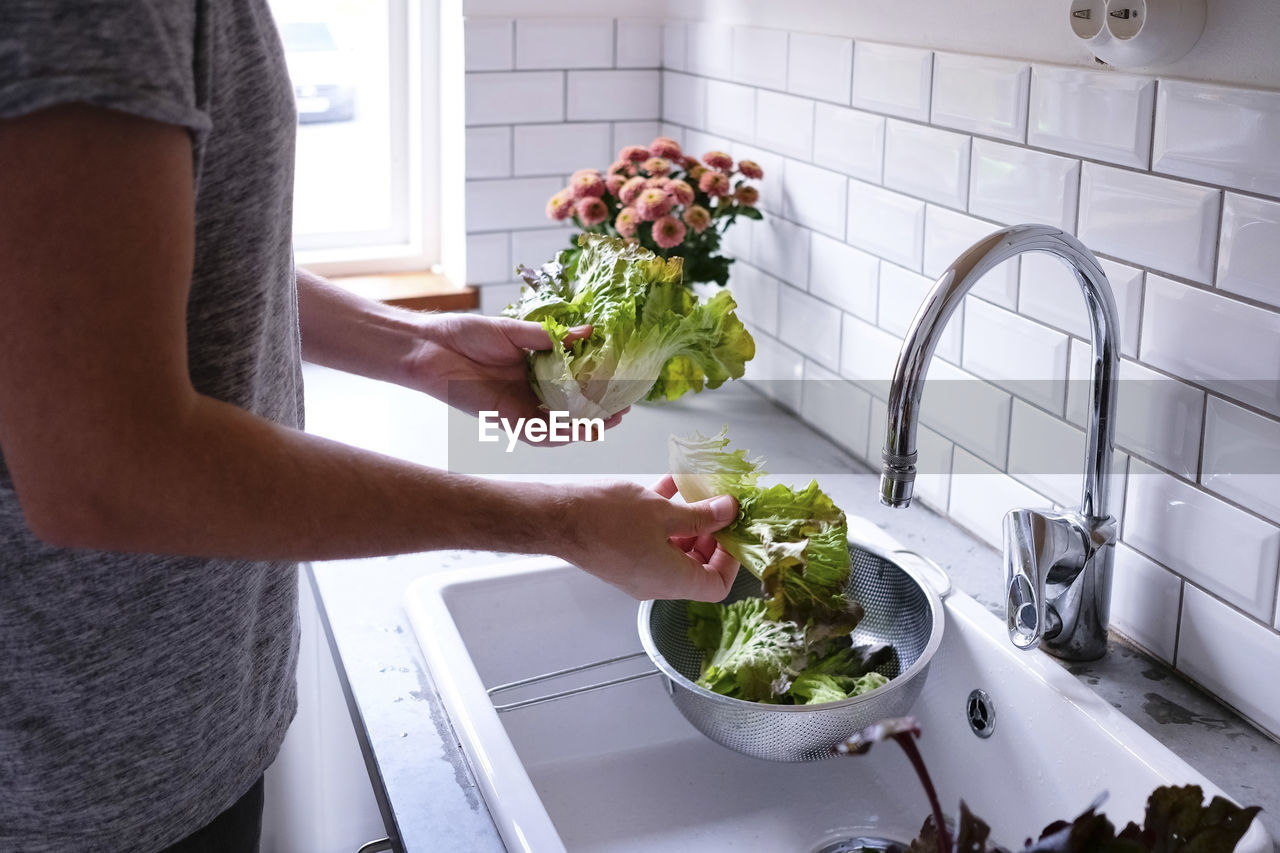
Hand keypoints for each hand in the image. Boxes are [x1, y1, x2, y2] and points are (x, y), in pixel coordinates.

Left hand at [408, 314, 625, 436]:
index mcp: (534, 369)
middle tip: (623, 410)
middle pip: (571, 409)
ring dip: (583, 427)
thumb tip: (586, 334)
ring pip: (557, 426)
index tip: (621, 381)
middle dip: (598, 412)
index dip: (597, 384)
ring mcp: (518, 407)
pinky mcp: (504, 418)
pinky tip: (577, 429)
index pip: (573, 381)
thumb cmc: (465, 334)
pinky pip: (535, 433)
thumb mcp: (513, 330)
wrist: (429, 347)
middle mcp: (529, 391)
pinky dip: (557, 433)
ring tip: (608, 422)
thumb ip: (548, 338)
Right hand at [556, 476, 739, 600]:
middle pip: (697, 568)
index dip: (730, 560)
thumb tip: (728, 512)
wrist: (556, 518)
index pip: (715, 586)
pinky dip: (664, 519)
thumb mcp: (663, 512)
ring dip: (687, 523)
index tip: (732, 530)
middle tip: (717, 506)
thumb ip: (701, 515)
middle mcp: (655, 583)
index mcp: (670, 580)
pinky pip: (652, 541)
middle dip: (711, 536)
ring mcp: (637, 571)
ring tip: (694, 491)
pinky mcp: (622, 556)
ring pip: (675, 551)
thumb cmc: (605, 519)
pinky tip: (668, 486)